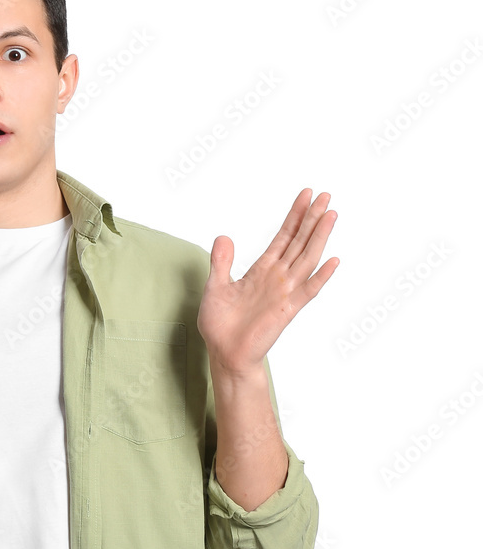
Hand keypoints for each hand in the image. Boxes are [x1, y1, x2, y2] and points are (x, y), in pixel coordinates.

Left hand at [197, 189, 338, 373]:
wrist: (224, 353)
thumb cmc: (220, 324)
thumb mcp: (215, 286)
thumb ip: (222, 262)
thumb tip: (223, 237)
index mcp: (262, 270)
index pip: (283, 237)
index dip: (294, 216)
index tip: (306, 195)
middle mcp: (277, 278)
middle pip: (299, 242)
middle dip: (311, 218)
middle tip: (326, 195)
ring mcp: (284, 293)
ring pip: (306, 259)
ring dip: (319, 237)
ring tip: (331, 214)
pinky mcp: (286, 310)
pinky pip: (307, 291)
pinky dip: (321, 276)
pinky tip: (333, 260)